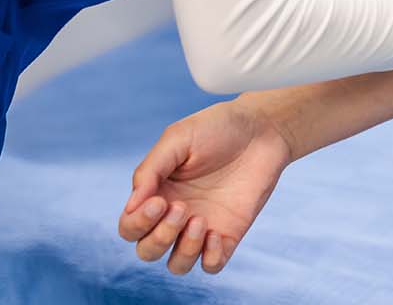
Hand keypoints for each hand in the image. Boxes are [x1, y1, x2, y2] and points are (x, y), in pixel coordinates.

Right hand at [117, 98, 292, 275]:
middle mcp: (176, 214)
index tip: (159, 201)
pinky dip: (210, 259)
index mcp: (158, 193)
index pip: (130, 227)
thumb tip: (132, 205)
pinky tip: (217, 233)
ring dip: (183, 251)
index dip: (137, 223)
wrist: (263, 128)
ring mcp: (202, 226)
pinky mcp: (230, 232)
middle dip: (158, 238)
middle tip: (181, 208)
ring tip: (199, 221)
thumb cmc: (217, 128)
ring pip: (177, 265)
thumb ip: (150, 170)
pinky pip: (212, 265)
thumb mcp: (178, 139)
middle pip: (147, 251)